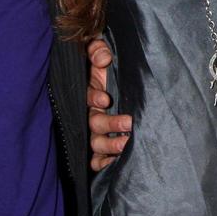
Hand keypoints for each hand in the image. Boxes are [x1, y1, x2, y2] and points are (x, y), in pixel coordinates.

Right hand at [87, 38, 130, 169]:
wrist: (116, 76)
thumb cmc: (108, 65)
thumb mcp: (101, 53)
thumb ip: (98, 50)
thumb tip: (104, 58)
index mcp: (90, 91)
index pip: (88, 97)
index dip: (94, 98)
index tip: (106, 99)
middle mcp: (92, 112)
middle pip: (94, 123)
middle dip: (110, 124)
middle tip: (128, 123)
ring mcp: (97, 130)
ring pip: (96, 142)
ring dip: (110, 145)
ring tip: (126, 144)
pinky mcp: (104, 143)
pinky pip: (97, 158)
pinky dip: (102, 163)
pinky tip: (114, 164)